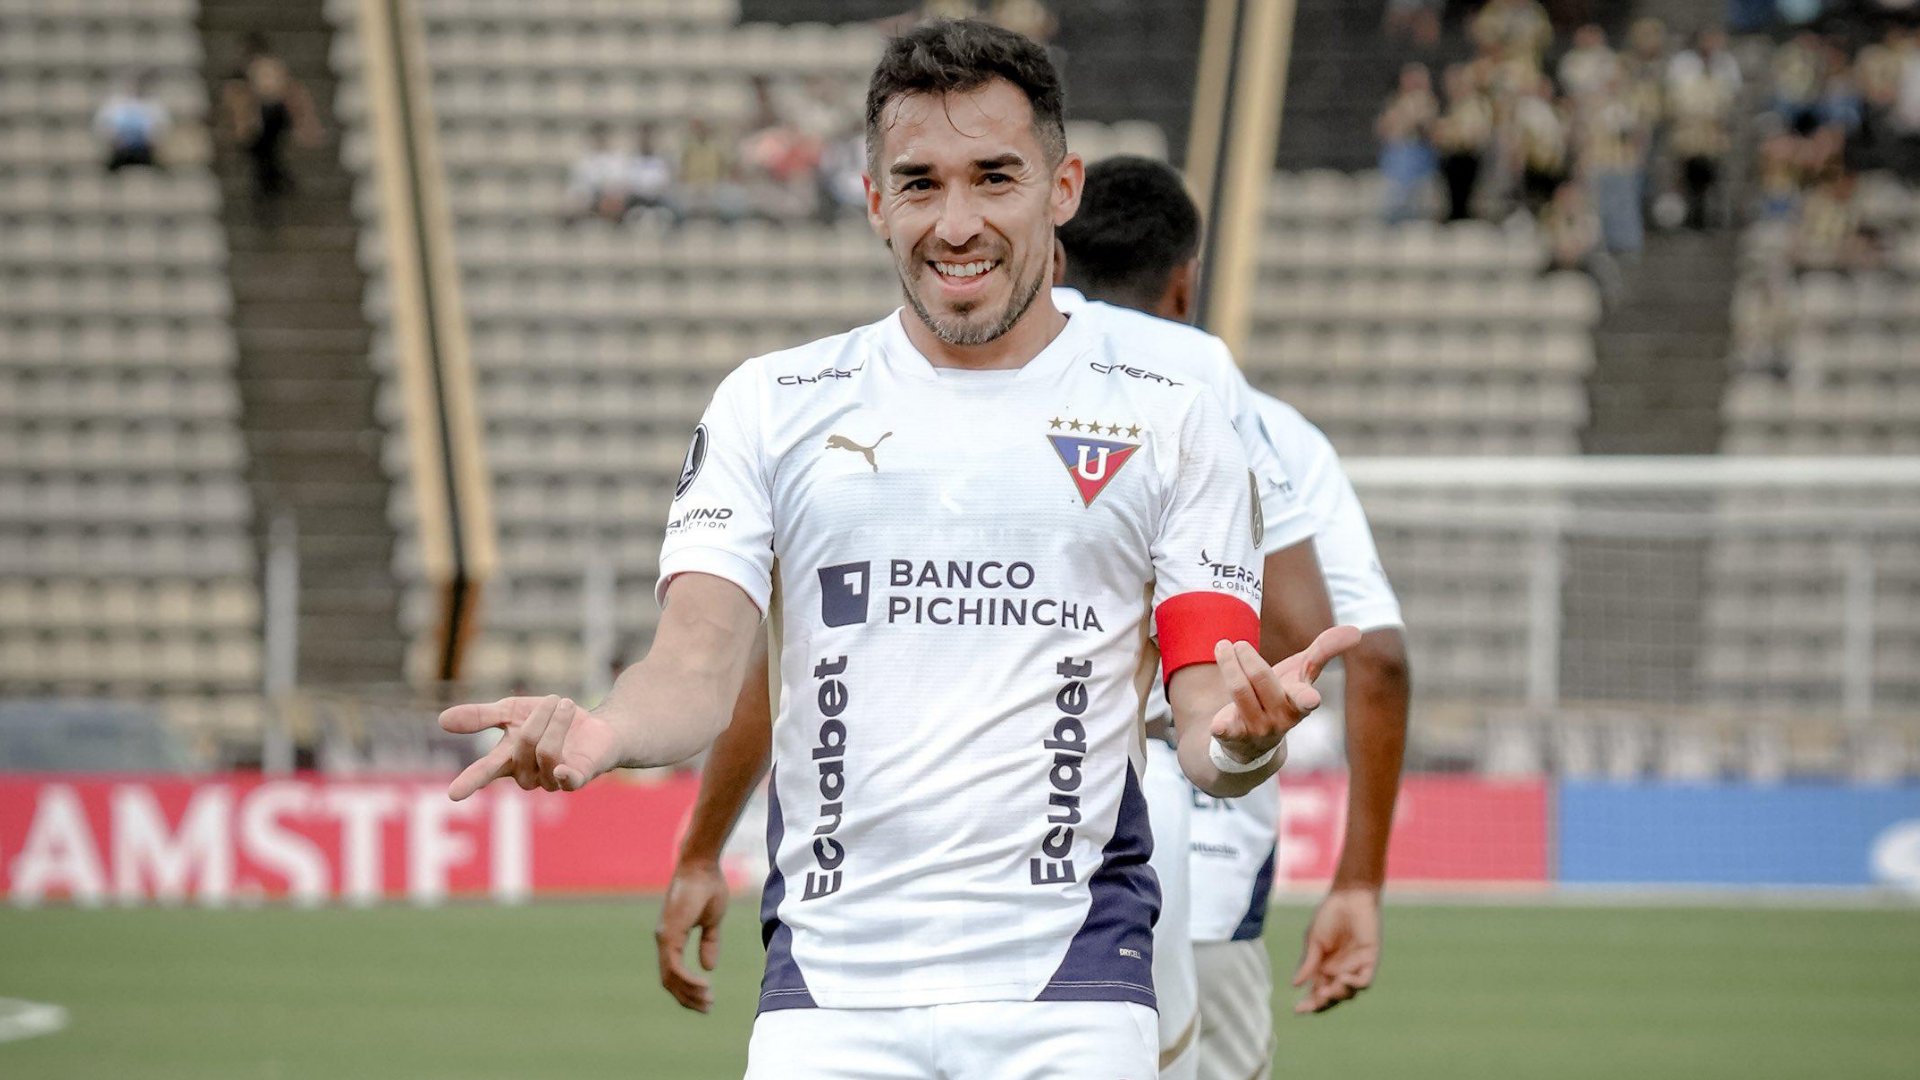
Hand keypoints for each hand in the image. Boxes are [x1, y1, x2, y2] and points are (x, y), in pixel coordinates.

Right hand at [438, 695, 622, 800]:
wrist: (594, 726)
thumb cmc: (548, 721)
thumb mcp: (511, 711)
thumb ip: (480, 717)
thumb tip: (441, 720)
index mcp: (506, 761)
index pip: (485, 772)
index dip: (470, 781)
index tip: (453, 794)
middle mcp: (527, 776)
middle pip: (523, 746)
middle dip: (538, 717)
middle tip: (553, 699)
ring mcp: (551, 780)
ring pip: (547, 752)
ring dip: (557, 722)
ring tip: (566, 704)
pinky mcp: (577, 779)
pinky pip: (568, 780)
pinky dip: (565, 774)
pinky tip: (564, 769)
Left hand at [655, 859, 730, 1011]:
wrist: (702, 866)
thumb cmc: (708, 887)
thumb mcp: (712, 921)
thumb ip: (709, 943)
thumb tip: (708, 967)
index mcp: (672, 938)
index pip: (674, 972)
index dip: (687, 989)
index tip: (705, 1000)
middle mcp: (664, 940)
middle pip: (669, 980)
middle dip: (687, 998)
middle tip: (706, 1008)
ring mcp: (664, 938)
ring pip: (670, 977)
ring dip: (688, 993)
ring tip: (707, 1001)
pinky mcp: (669, 934)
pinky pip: (675, 966)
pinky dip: (688, 980)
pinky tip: (704, 986)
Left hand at [1211, 625, 1362, 761]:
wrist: (1254, 739)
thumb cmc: (1283, 696)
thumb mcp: (1303, 673)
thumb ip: (1325, 650)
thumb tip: (1356, 631)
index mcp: (1300, 702)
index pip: (1304, 698)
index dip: (1307, 698)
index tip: (1311, 699)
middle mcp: (1281, 718)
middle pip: (1261, 680)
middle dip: (1247, 658)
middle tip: (1238, 644)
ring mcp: (1257, 729)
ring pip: (1240, 692)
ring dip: (1228, 666)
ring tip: (1222, 646)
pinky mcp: (1234, 737)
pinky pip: (1225, 730)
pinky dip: (1221, 727)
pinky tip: (1217, 725)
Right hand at [1292, 886, 1381, 1013]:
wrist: (1349, 896)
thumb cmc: (1329, 914)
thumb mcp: (1313, 940)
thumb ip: (1308, 962)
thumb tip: (1295, 984)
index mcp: (1324, 967)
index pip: (1317, 991)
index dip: (1309, 1002)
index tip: (1298, 1010)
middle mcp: (1340, 971)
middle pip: (1332, 996)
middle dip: (1322, 1003)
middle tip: (1314, 1002)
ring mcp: (1355, 967)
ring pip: (1348, 993)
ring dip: (1337, 995)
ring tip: (1327, 990)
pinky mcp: (1370, 960)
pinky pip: (1365, 981)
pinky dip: (1354, 984)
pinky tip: (1344, 979)